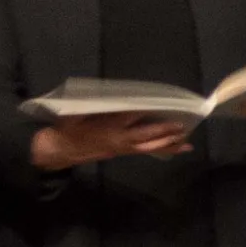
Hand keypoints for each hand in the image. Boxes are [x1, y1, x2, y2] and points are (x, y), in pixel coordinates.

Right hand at [30, 112, 190, 168]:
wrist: (58, 150)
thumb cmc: (66, 128)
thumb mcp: (74, 112)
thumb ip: (90, 104)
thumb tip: (106, 94)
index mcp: (107, 126)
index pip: (130, 117)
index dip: (147, 112)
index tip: (162, 105)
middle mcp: (118, 139)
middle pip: (146, 136)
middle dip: (165, 131)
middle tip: (183, 126)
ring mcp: (121, 148)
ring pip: (148, 148)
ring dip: (168, 145)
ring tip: (186, 143)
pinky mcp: (120, 152)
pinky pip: (143, 152)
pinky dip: (159, 150)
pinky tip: (172, 149)